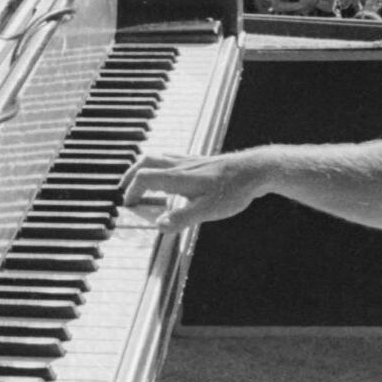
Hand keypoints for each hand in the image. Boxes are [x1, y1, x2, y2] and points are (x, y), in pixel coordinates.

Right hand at [118, 150, 268, 231]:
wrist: (256, 170)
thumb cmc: (235, 188)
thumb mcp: (208, 210)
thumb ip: (182, 218)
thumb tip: (158, 225)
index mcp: (179, 177)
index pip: (144, 178)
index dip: (132, 191)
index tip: (128, 205)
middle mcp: (182, 165)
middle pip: (147, 161)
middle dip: (131, 174)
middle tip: (124, 189)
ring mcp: (191, 161)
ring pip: (159, 157)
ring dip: (144, 168)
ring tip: (140, 182)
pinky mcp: (200, 162)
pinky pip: (172, 158)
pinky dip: (160, 166)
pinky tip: (168, 178)